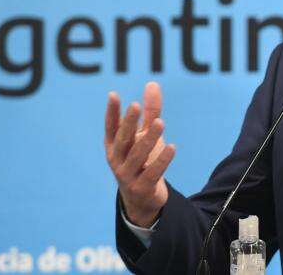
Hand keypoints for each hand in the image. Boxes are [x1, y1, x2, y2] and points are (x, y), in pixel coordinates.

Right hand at [104, 81, 175, 227]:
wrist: (142, 198)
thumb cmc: (142, 160)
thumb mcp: (146, 135)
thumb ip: (150, 112)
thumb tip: (152, 84)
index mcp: (114, 146)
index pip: (111, 127)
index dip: (112, 112)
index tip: (113, 95)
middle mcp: (117, 160)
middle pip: (122, 139)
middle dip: (128, 123)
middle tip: (136, 105)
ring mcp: (127, 175)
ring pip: (137, 155)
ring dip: (149, 139)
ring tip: (161, 122)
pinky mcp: (141, 187)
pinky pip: (152, 173)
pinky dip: (162, 161)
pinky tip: (172, 147)